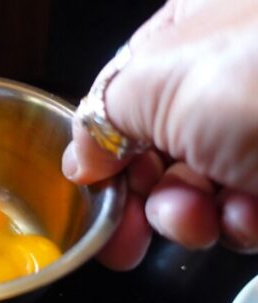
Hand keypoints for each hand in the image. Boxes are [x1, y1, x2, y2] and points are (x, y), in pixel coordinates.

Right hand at [63, 0, 257, 269]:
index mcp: (184, 41)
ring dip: (186, 215)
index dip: (98, 152)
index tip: (90, 196)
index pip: (120, 102)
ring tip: (199, 217)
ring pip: (198, 189)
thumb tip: (80, 157)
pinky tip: (250, 213)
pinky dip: (242, 222)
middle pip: (155, 153)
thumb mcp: (154, 83)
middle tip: (126, 242)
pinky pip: (247, 211)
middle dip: (140, 200)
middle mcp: (221, 83)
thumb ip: (100, 119)